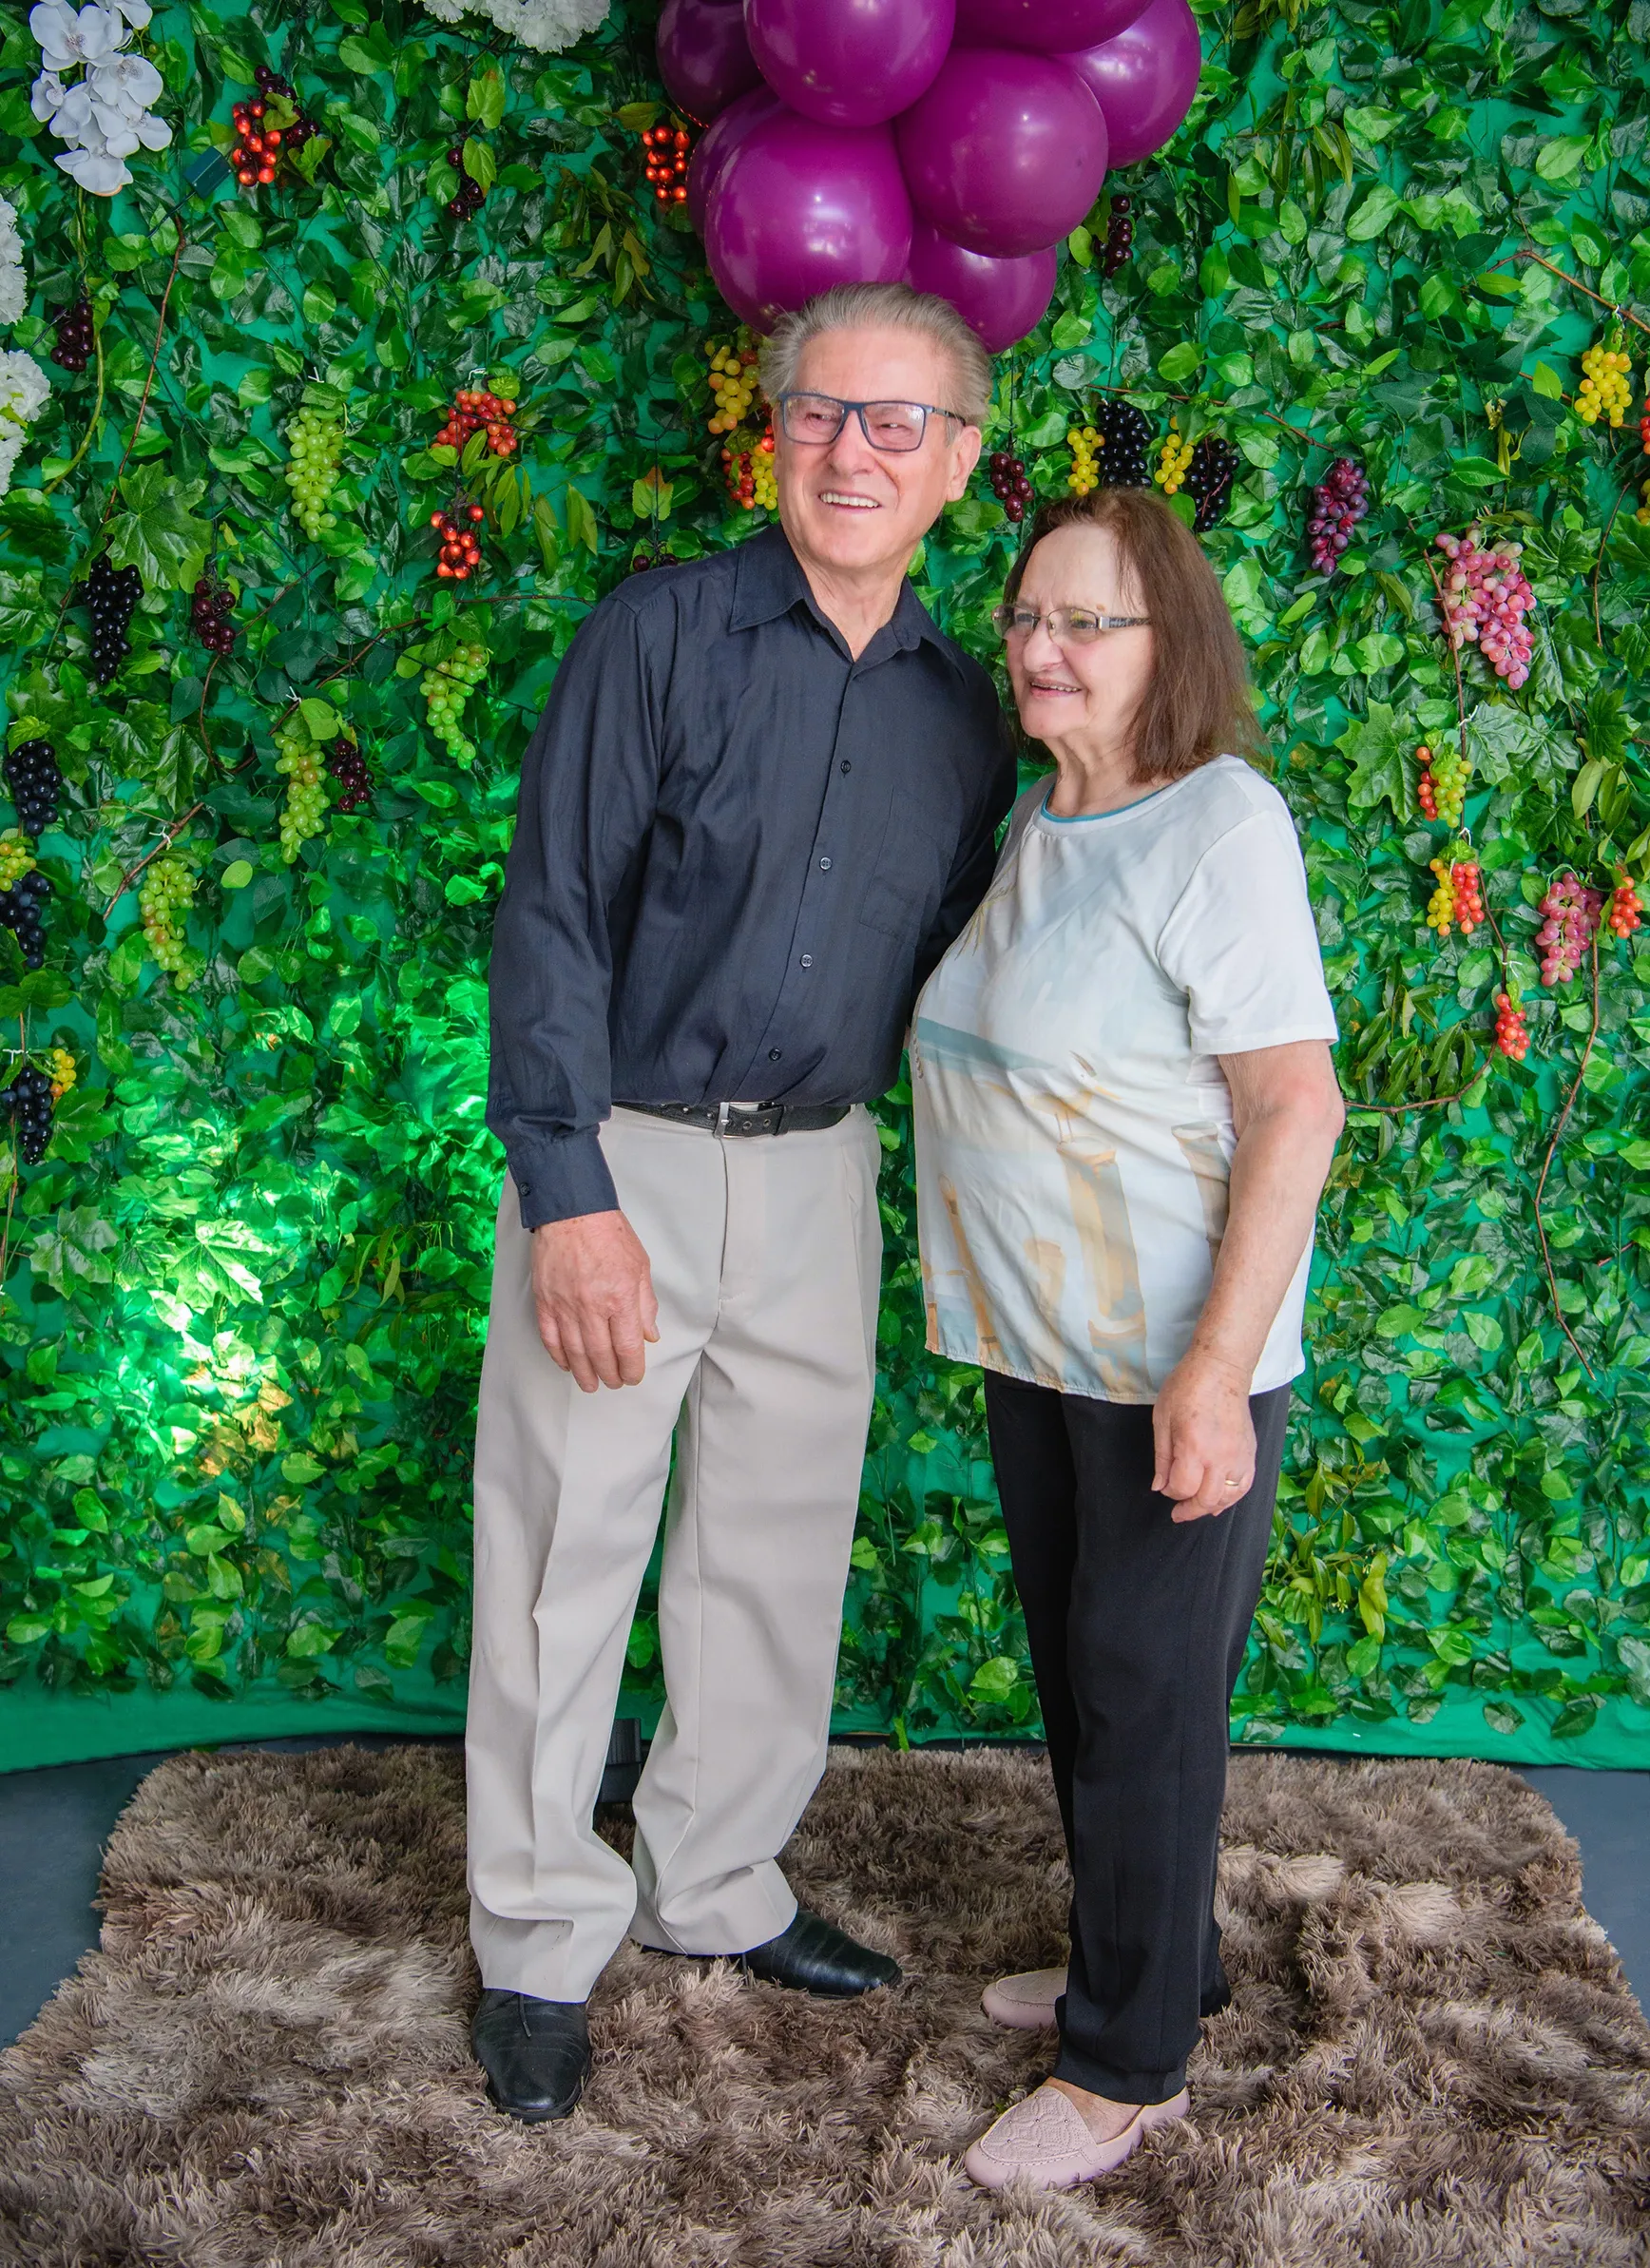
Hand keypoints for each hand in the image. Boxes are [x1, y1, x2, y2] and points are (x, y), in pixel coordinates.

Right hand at [530, 1210, 658, 1391]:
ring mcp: (565, 1306)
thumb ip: (646, 1304)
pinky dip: (558, 1356)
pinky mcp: (545, 1301)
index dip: (632, 1369)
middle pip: (601, 1356)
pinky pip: (550, 1337)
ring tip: (591, 1385)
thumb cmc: (610, 1235)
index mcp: (621, 1298)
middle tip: (614, 1383)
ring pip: (575, 1352)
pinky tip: (567, 1365)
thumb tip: (649, 1335)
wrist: (573, 1212)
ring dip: (584, 1373)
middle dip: (610, 1375)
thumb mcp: (641, 1267)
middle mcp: (592, 1307)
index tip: (633, 1376)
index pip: (628, 1348)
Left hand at [1151, 1350, 1254, 1523]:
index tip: (1164, 1486)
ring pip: (1228, 1497)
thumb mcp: (1162, 1419)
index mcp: (1194, 1447)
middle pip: (1207, 1500)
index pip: (1182, 1488)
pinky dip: (1233, 1497)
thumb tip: (1159, 1486)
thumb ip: (1162, 1457)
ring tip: (1197, 1507)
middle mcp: (1220, 1457)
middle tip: (1178, 1513)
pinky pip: (1245, 1485)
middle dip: (1189, 1510)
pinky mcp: (1250, 1452)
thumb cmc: (1187, 1388)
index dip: (1170, 1492)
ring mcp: (1239, 1456)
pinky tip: (1221, 1500)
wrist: (1221, 1369)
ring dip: (1211, 1507)